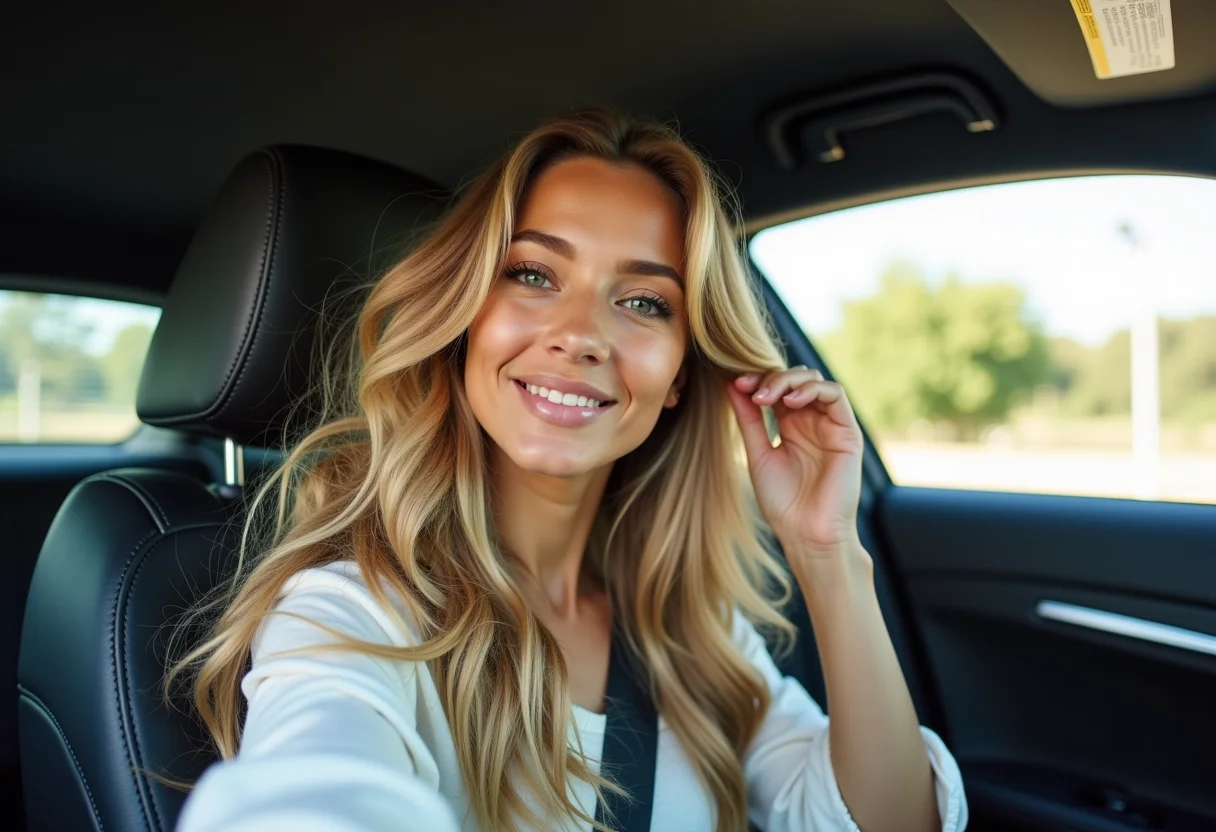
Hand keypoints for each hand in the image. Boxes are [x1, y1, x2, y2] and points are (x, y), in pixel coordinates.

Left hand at [726, 367, 865, 562]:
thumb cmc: (783, 503)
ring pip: (814, 381)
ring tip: (766, 397)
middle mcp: (812, 421)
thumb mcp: (758, 454)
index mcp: (791, 426)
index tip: (735, 384)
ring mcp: (830, 425)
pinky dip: (812, 390)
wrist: (807, 534)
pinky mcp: (847, 432)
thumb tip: (731, 385)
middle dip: (770, 377)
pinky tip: (791, 401)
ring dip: (788, 380)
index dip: (756, 380)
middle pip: (795, 379)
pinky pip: (835, 395)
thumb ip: (749, 420)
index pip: (776, 388)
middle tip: (749, 389)